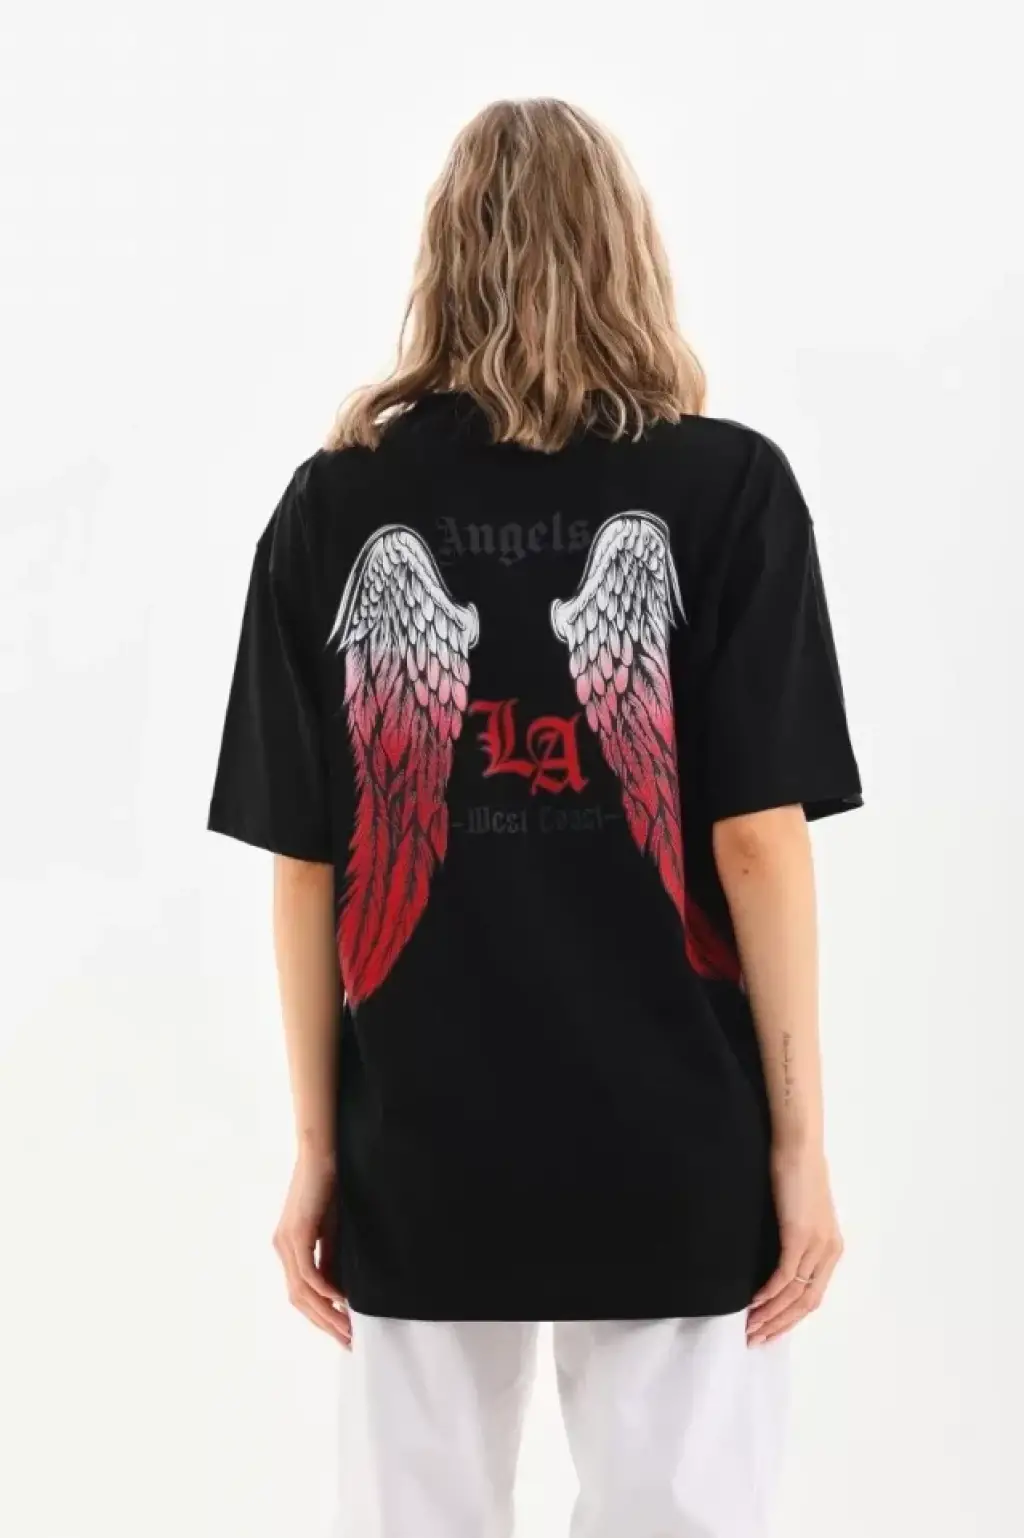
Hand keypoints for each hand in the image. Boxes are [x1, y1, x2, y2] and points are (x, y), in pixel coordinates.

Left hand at [272, 1151, 351, 1348]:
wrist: (321, 1155)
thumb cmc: (327, 1189)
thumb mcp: (330, 1231)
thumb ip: (329, 1260)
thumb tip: (337, 1292)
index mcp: (288, 1250)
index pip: (300, 1295)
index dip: (320, 1317)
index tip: (342, 1333)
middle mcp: (282, 1250)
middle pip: (298, 1300)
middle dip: (324, 1323)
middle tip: (348, 1340)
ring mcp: (286, 1243)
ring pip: (301, 1291)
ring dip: (325, 1312)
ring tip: (347, 1327)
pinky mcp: (297, 1233)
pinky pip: (307, 1271)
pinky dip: (323, 1289)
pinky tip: (340, 1299)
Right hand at [747, 1142, 842, 1345]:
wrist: (798, 1145)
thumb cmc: (795, 1171)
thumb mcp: (801, 1210)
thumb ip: (796, 1235)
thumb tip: (778, 1256)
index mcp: (831, 1248)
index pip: (812, 1297)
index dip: (790, 1319)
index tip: (768, 1332)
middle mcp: (829, 1251)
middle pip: (806, 1304)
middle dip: (779, 1325)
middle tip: (754, 1339)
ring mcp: (816, 1245)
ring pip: (794, 1295)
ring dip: (770, 1315)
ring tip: (748, 1327)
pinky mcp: (799, 1235)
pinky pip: (784, 1276)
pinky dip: (768, 1294)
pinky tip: (752, 1303)